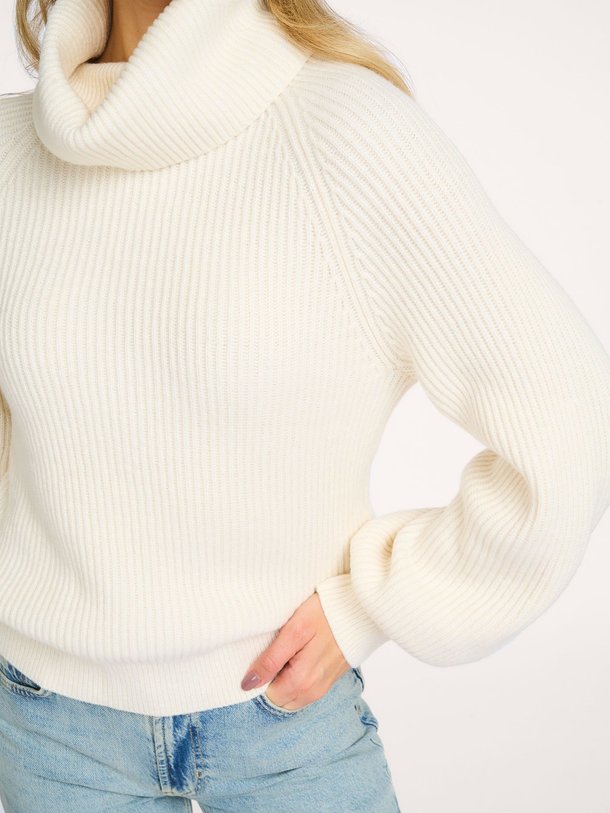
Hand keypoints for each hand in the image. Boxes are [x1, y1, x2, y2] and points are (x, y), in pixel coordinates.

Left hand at [240, 592, 349, 710]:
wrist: (361, 608)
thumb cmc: (326, 613)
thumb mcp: (294, 631)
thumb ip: (271, 660)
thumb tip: (247, 683)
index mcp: (301, 683)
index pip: (266, 696)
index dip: (259, 678)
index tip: (260, 657)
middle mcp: (313, 692)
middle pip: (278, 698)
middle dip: (270, 680)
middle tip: (273, 652)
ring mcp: (323, 687)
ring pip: (291, 695)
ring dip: (283, 678)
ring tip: (286, 651)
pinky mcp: (329, 679)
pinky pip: (304, 688)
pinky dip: (296, 676)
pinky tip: (298, 654)